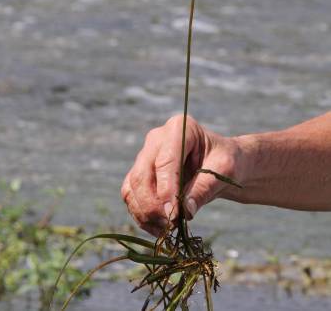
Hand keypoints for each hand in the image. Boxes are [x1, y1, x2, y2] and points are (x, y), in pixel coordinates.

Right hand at [121, 115, 242, 235]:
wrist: (221, 164)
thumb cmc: (226, 162)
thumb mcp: (224, 171)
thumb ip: (204, 188)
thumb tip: (185, 212)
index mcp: (179, 128)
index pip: (164, 162)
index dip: (166, 190)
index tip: (174, 215)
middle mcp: (156, 139)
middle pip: (142, 175)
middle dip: (153, 205)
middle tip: (172, 225)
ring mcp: (145, 156)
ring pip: (132, 188)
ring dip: (145, 213)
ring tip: (167, 229)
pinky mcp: (140, 174)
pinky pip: (131, 196)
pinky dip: (141, 215)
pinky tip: (159, 228)